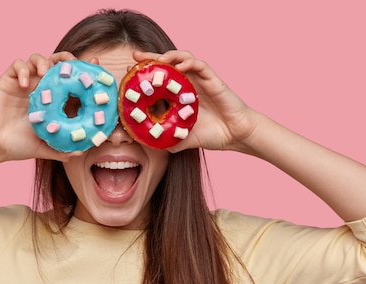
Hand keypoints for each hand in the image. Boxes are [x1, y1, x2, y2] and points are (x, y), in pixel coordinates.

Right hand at [0, 52, 82, 162]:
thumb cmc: (19, 145)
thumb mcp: (45, 148)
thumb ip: (62, 149)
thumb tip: (80, 152)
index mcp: (52, 99)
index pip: (70, 80)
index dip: (82, 71)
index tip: (95, 66)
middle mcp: (40, 87)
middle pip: (56, 62)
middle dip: (66, 58)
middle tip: (73, 63)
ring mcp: (25, 82)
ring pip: (37, 59)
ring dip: (44, 61)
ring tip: (46, 73)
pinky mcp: (8, 80)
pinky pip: (17, 65)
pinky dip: (23, 70)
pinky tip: (26, 84)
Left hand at [133, 50, 258, 152]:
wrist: (236, 135)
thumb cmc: (213, 135)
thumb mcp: (185, 139)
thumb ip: (169, 140)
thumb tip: (150, 146)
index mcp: (181, 94)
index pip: (160, 79)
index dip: (146, 74)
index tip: (129, 73)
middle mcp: (189, 83)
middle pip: (168, 64)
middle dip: (151, 58)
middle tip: (136, 56)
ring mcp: (201, 80)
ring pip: (183, 58)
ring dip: (170, 55)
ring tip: (157, 58)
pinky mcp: (213, 80)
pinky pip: (200, 65)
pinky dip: (189, 62)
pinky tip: (179, 65)